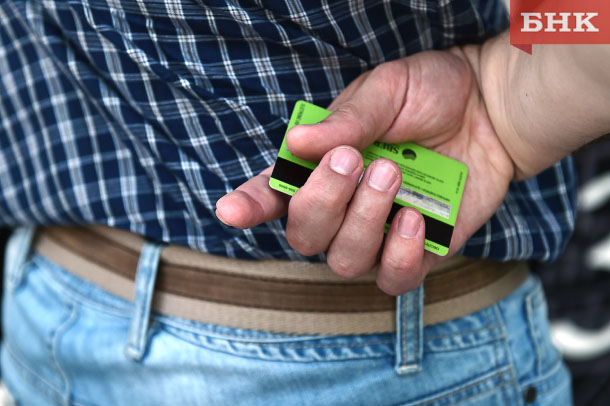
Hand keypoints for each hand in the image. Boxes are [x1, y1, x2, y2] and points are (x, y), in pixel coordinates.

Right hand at [216, 47, 513, 294]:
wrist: (491, 106)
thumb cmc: (430, 92)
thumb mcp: (385, 90)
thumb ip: (345, 120)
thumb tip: (297, 145)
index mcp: (322, 166)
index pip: (273, 195)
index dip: (249, 206)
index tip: (230, 211)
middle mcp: (343, 206)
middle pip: (304, 236)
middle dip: (322, 201)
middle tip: (353, 159)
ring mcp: (380, 233)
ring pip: (344, 262)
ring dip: (363, 220)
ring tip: (392, 174)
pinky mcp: (419, 252)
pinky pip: (394, 280)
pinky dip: (399, 253)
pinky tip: (415, 216)